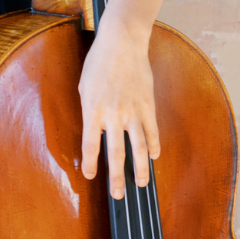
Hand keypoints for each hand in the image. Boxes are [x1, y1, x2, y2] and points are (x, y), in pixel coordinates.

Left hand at [78, 20, 159, 198]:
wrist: (121, 43)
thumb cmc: (97, 63)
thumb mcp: (84, 86)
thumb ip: (89, 110)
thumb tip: (95, 128)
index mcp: (91, 110)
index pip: (89, 145)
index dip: (90, 163)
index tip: (91, 177)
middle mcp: (112, 115)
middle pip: (115, 153)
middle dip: (116, 177)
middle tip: (118, 195)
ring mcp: (132, 111)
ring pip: (139, 147)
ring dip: (141, 168)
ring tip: (143, 184)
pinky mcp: (148, 105)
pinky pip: (152, 131)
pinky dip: (155, 146)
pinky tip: (154, 157)